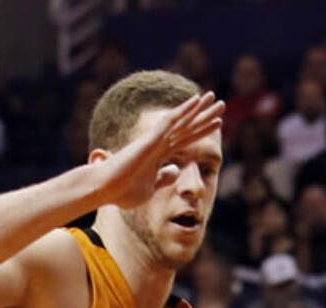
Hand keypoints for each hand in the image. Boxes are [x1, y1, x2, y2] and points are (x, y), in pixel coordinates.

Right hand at [88, 93, 223, 208]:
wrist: (105, 189)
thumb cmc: (123, 191)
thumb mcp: (150, 187)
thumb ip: (163, 177)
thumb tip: (176, 168)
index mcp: (159, 154)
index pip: (186, 139)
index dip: (202, 130)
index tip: (218, 123)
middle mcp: (158, 143)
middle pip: (187, 127)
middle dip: (204, 116)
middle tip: (221, 103)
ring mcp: (154, 140)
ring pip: (181, 121)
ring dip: (198, 109)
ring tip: (214, 97)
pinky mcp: (149, 141)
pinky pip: (169, 122)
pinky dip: (183, 112)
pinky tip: (195, 102)